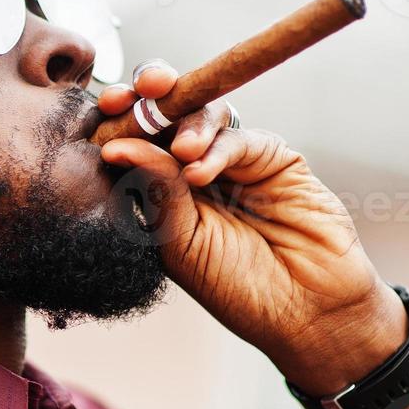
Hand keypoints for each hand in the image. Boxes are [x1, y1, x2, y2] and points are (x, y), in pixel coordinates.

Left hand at [95, 61, 406, 395]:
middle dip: (146, 98)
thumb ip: (154, 192)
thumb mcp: (180, 244)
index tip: (103, 110)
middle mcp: (196, 169)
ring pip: (203, 115)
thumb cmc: (236, 288)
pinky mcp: (273, 158)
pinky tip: (200, 171)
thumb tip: (115, 148)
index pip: (134, 140)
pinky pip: (239, 137)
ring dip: (184, 122)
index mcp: (162, 190)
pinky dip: (217, 148)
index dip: (117, 120)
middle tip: (130, 98)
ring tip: (181, 151)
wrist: (305, 310)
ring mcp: (235, 161)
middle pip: (167, 114)